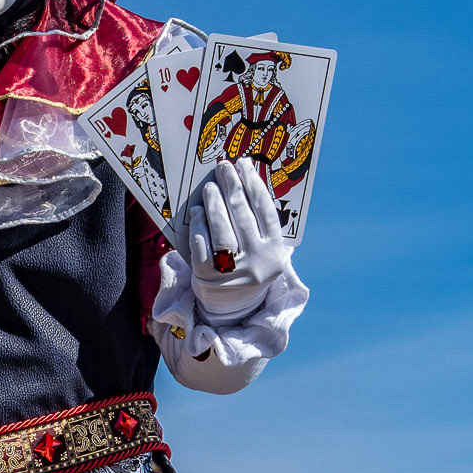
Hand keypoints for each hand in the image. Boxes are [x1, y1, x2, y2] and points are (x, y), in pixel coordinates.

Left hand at [185, 157, 292, 320]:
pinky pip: (202, 247)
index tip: (244, 165)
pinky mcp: (209, 279)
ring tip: (210, 188)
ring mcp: (233, 273)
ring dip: (215, 205)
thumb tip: (244, 182)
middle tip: (223, 167)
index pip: (265, 212)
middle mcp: (258, 263)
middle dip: (232, 187)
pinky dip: (199, 227)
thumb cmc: (247, 267)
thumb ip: (258, 223)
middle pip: (243, 217)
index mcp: (275, 253)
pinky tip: (197, 212)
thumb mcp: (262, 250)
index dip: (254, 185)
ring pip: (222, 232)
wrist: (233, 307)